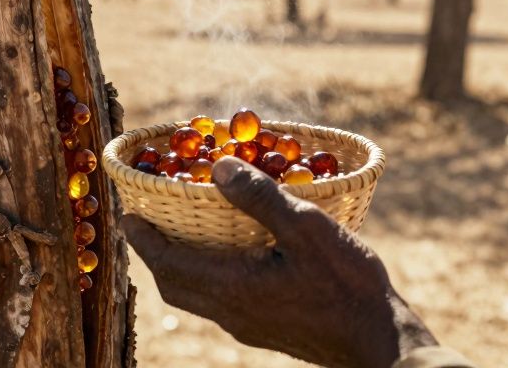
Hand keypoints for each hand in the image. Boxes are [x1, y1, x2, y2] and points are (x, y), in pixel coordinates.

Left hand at [123, 157, 438, 367]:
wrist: (379, 341)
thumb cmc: (348, 284)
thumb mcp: (307, 228)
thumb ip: (261, 198)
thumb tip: (218, 167)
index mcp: (233, 287)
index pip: (168, 263)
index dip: (143, 238)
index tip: (128, 212)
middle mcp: (232, 312)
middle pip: (174, 286)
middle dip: (155, 254)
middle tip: (147, 224)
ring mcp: (249, 326)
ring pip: (196, 297)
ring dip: (179, 267)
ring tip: (181, 237)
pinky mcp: (267, 330)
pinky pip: (220, 302)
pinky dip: (206, 276)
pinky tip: (229, 257)